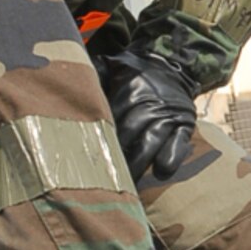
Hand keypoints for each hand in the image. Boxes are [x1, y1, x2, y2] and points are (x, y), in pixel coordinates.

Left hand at [99, 49, 197, 184]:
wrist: (172, 65)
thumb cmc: (134, 71)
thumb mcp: (113, 64)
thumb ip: (94, 73)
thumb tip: (66, 78)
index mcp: (129, 90)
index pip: (111, 119)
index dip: (101, 139)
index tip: (87, 157)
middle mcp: (149, 103)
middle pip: (129, 135)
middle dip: (116, 158)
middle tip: (102, 179)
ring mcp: (168, 115)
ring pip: (151, 143)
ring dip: (139, 164)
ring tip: (127, 185)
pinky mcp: (184, 124)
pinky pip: (178, 143)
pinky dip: (171, 157)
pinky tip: (161, 171)